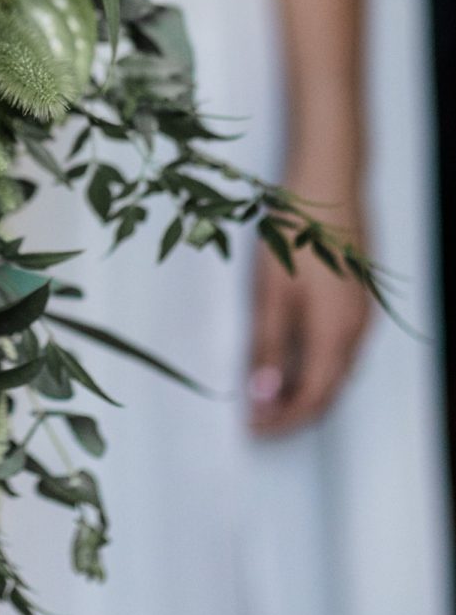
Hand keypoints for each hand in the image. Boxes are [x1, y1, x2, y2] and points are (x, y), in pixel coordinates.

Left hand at [247, 158, 371, 435]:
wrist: (327, 184)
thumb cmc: (295, 236)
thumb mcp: (271, 296)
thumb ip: (267, 349)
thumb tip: (263, 399)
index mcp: (335, 336)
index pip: (312, 400)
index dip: (282, 421)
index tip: (252, 430)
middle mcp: (356, 332)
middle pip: (328, 390)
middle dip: (293, 411)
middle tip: (257, 419)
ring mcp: (361, 315)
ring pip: (336, 370)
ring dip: (305, 389)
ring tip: (268, 393)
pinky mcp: (357, 298)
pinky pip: (339, 348)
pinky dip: (315, 365)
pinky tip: (291, 357)